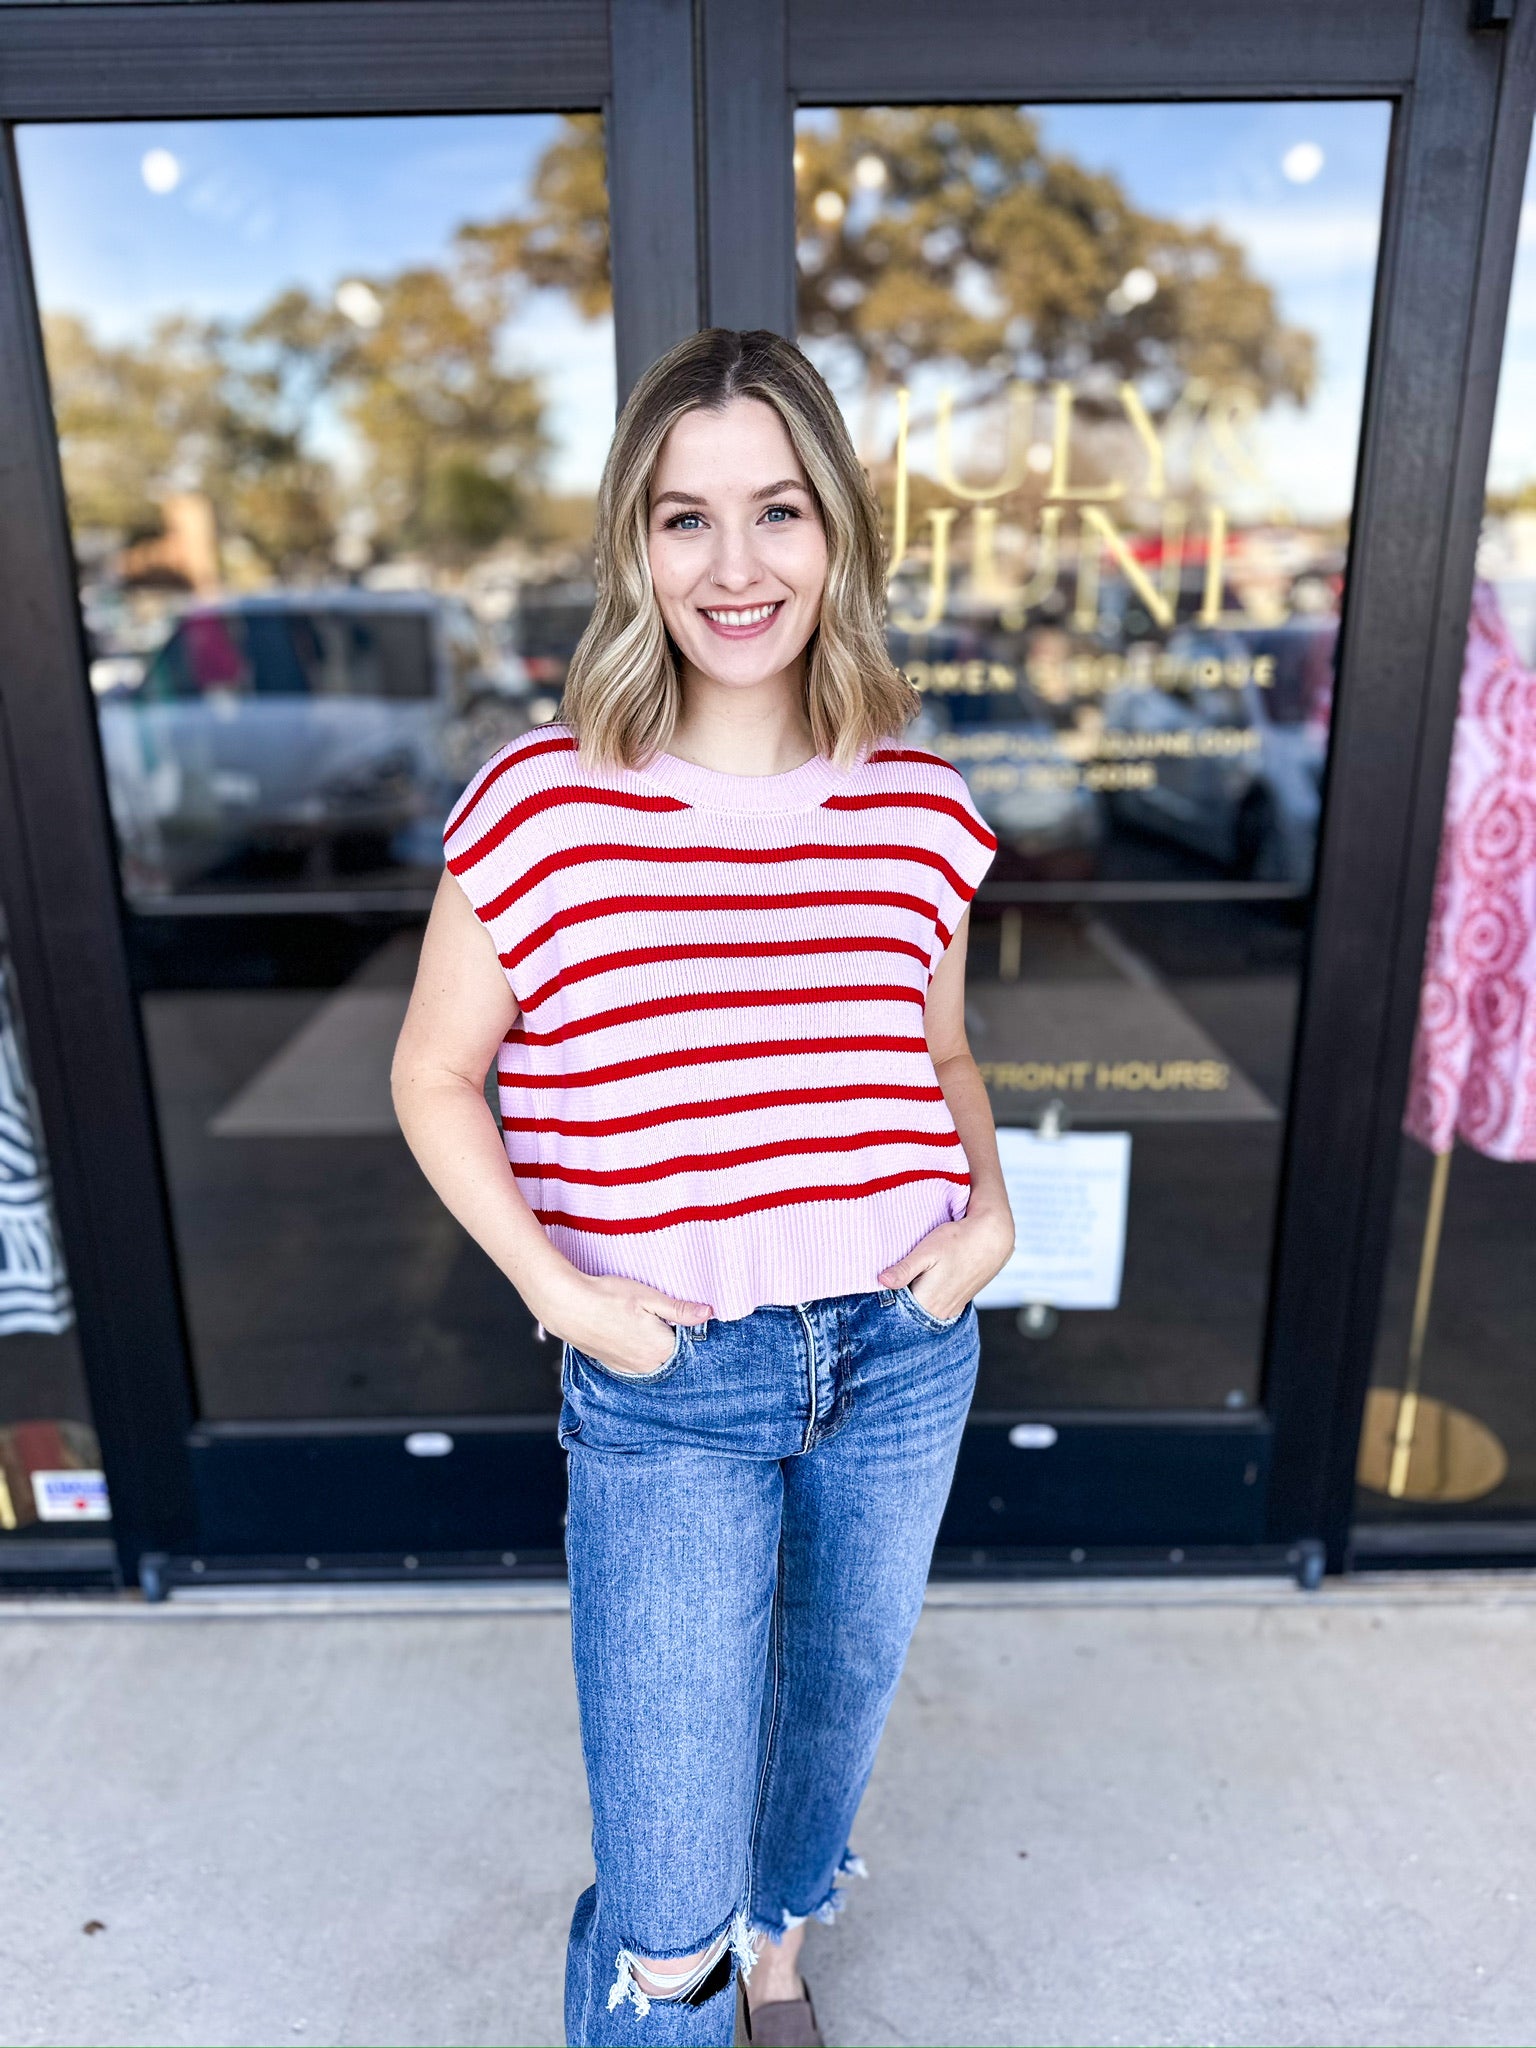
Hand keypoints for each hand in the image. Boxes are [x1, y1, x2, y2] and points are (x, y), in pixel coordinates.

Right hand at [541, 1272, 712, 1376]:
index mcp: (661, 1349)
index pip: (690, 1348)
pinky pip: (639, 1365)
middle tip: (670, 1320)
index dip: (693, 1333)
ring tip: (651, 1327)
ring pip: (656, 1363)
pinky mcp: (616, 1366)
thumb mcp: (648, 1297)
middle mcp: (648, 1366)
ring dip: (659, 1349)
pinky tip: (636, 1336)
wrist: (567, 1307)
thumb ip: (679, 1310)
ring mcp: (630, 1369)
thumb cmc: (608, 1297)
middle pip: (674, 1357)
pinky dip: (643, 1354)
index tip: (691, 1318)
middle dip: (677, 1341)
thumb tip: (708, 1313)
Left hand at [877, 1204, 1014, 1322]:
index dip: (885, 1299)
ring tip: (908, 1279)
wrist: (992, 1238)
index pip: (897, 1310)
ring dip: (913, 1298)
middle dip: (898, 1299)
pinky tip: (925, 1282)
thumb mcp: (926, 1251)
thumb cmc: (957, 1241)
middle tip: (890, 1279)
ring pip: (922, 1310)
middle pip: (909, 1312)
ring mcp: (950, 1310)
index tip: (877, 1286)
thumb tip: (882, 1281)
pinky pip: (935, 1307)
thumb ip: (904, 1269)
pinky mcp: (958, 1304)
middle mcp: (939, 1312)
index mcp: (927, 1302)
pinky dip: (927, 1299)